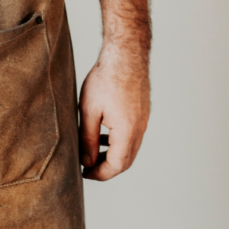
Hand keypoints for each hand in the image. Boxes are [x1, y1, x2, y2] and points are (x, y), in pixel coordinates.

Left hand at [79, 47, 149, 180]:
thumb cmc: (105, 78)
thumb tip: (87, 160)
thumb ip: (88, 138)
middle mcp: (140, 129)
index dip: (100, 174)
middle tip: (88, 167)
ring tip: (93, 151)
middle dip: (107, 167)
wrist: (125, 54)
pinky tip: (105, 133)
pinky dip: (119, 141)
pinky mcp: (142, 112)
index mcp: (127, 132)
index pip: (116, 165)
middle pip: (126, 161)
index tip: (84, 173)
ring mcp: (144, 120)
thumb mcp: (89, 110)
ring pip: (130, 148)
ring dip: (113, 155)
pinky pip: (133, 135)